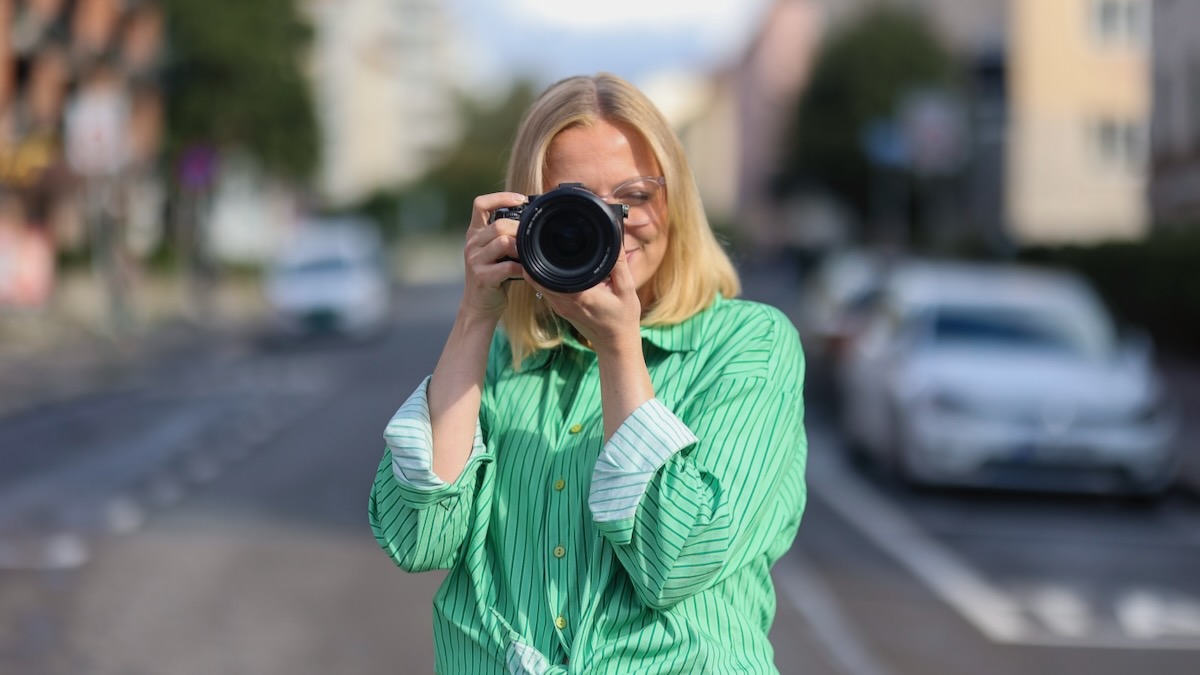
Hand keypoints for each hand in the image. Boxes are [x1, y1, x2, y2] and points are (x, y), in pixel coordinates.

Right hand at [460, 192, 525, 321]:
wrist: (479, 306)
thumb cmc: (493, 277)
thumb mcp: (496, 253)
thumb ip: (505, 236)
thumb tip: (530, 221)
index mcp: (475, 234)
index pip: (480, 204)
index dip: (500, 197)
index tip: (521, 200)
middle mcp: (472, 244)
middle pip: (498, 225)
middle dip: (519, 229)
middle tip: (532, 237)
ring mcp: (475, 260)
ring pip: (503, 242)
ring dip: (522, 248)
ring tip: (529, 254)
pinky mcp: (482, 276)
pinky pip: (507, 266)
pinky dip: (522, 267)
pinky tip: (526, 271)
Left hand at [528, 247, 642, 355]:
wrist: (616, 343)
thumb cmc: (623, 318)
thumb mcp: (627, 289)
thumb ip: (619, 264)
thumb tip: (614, 240)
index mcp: (580, 295)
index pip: (550, 273)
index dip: (543, 255)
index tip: (544, 239)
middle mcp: (564, 302)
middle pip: (537, 276)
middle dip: (537, 257)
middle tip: (542, 240)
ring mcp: (559, 307)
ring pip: (538, 283)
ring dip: (539, 267)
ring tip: (546, 249)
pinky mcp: (559, 309)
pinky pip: (545, 289)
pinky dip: (545, 277)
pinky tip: (555, 266)